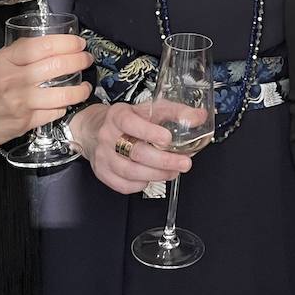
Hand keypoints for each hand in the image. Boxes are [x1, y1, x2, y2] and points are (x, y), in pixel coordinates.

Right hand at [0, 34, 93, 158]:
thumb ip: (18, 54)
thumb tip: (48, 45)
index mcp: (4, 60)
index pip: (43, 45)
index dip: (66, 42)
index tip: (78, 43)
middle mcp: (13, 79)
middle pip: (57, 65)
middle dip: (79, 60)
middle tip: (87, 59)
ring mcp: (20, 103)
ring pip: (62, 93)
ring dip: (80, 88)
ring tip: (85, 86)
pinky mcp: (24, 123)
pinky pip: (54, 112)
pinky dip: (64, 106)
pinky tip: (66, 102)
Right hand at [70, 101, 193, 194]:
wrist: (95, 129)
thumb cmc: (127, 119)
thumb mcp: (149, 109)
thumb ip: (175, 112)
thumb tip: (200, 117)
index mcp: (118, 115)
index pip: (131, 123)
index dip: (150, 132)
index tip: (168, 139)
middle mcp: (108, 136)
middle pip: (136, 152)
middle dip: (164, 161)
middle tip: (184, 163)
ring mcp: (103, 156)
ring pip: (130, 171)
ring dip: (157, 174)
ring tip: (173, 172)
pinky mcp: (102, 173)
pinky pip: (124, 185)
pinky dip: (141, 184)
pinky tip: (152, 177)